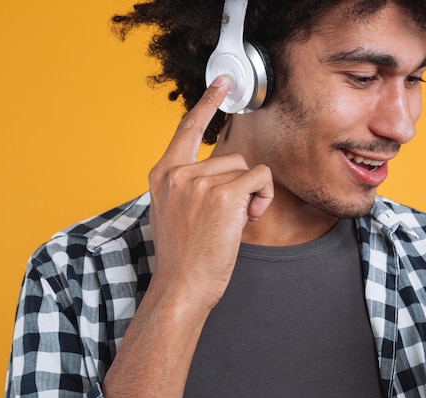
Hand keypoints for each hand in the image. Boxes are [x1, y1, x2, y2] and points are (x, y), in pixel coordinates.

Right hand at [147, 75, 273, 310]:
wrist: (182, 287)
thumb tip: (229, 174)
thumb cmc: (184, 256)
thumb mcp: (175, 212)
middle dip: (239, 185)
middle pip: (231, 157)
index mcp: (163, 175)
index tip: (222, 82)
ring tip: (232, 223)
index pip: (187, 128)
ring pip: (247, 170)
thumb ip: (191, 185)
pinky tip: (248, 219)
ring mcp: (198, 182)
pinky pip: (260, 180)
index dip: (208, 103)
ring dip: (251, 195)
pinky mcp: (222, 195)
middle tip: (227, 217)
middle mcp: (177, 173)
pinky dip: (263, 198)